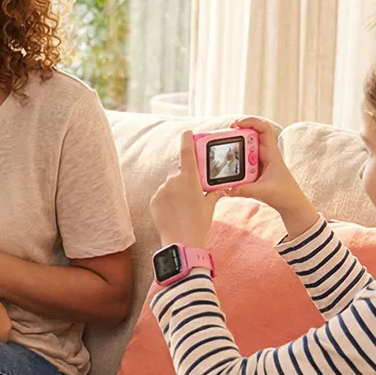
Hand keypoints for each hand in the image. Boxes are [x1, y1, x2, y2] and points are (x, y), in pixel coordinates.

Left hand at [150, 130, 223, 248]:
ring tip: (183, 206)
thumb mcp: (210, 205)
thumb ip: (214, 193)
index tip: (187, 132)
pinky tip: (174, 211)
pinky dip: (167, 199)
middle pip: (177, 170)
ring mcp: (162, 190)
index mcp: (189, 178)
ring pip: (169, 183)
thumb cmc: (199, 224)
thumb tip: (222, 188)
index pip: (187, 152)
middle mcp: (173, 180)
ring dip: (175, 189)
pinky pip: (161, 194)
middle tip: (190, 189)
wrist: (182, 242)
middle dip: (183, 175)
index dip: (186, 140)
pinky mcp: (154, 200)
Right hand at [226, 117, 316, 236]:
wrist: (290, 203)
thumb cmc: (284, 193)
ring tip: (221, 150)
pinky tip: (226, 166)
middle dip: (236, 134)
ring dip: (233, 148)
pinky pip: (242, 160)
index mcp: (271, 153)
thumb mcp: (264, 191)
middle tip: (222, 137)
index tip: (236, 124)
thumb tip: (227, 188)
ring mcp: (259, 161)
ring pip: (244, 148)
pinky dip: (234, 161)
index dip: (250, 122)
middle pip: (249, 136)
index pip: (263, 129)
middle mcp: (265, 154)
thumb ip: (245, 190)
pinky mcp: (254, 169)